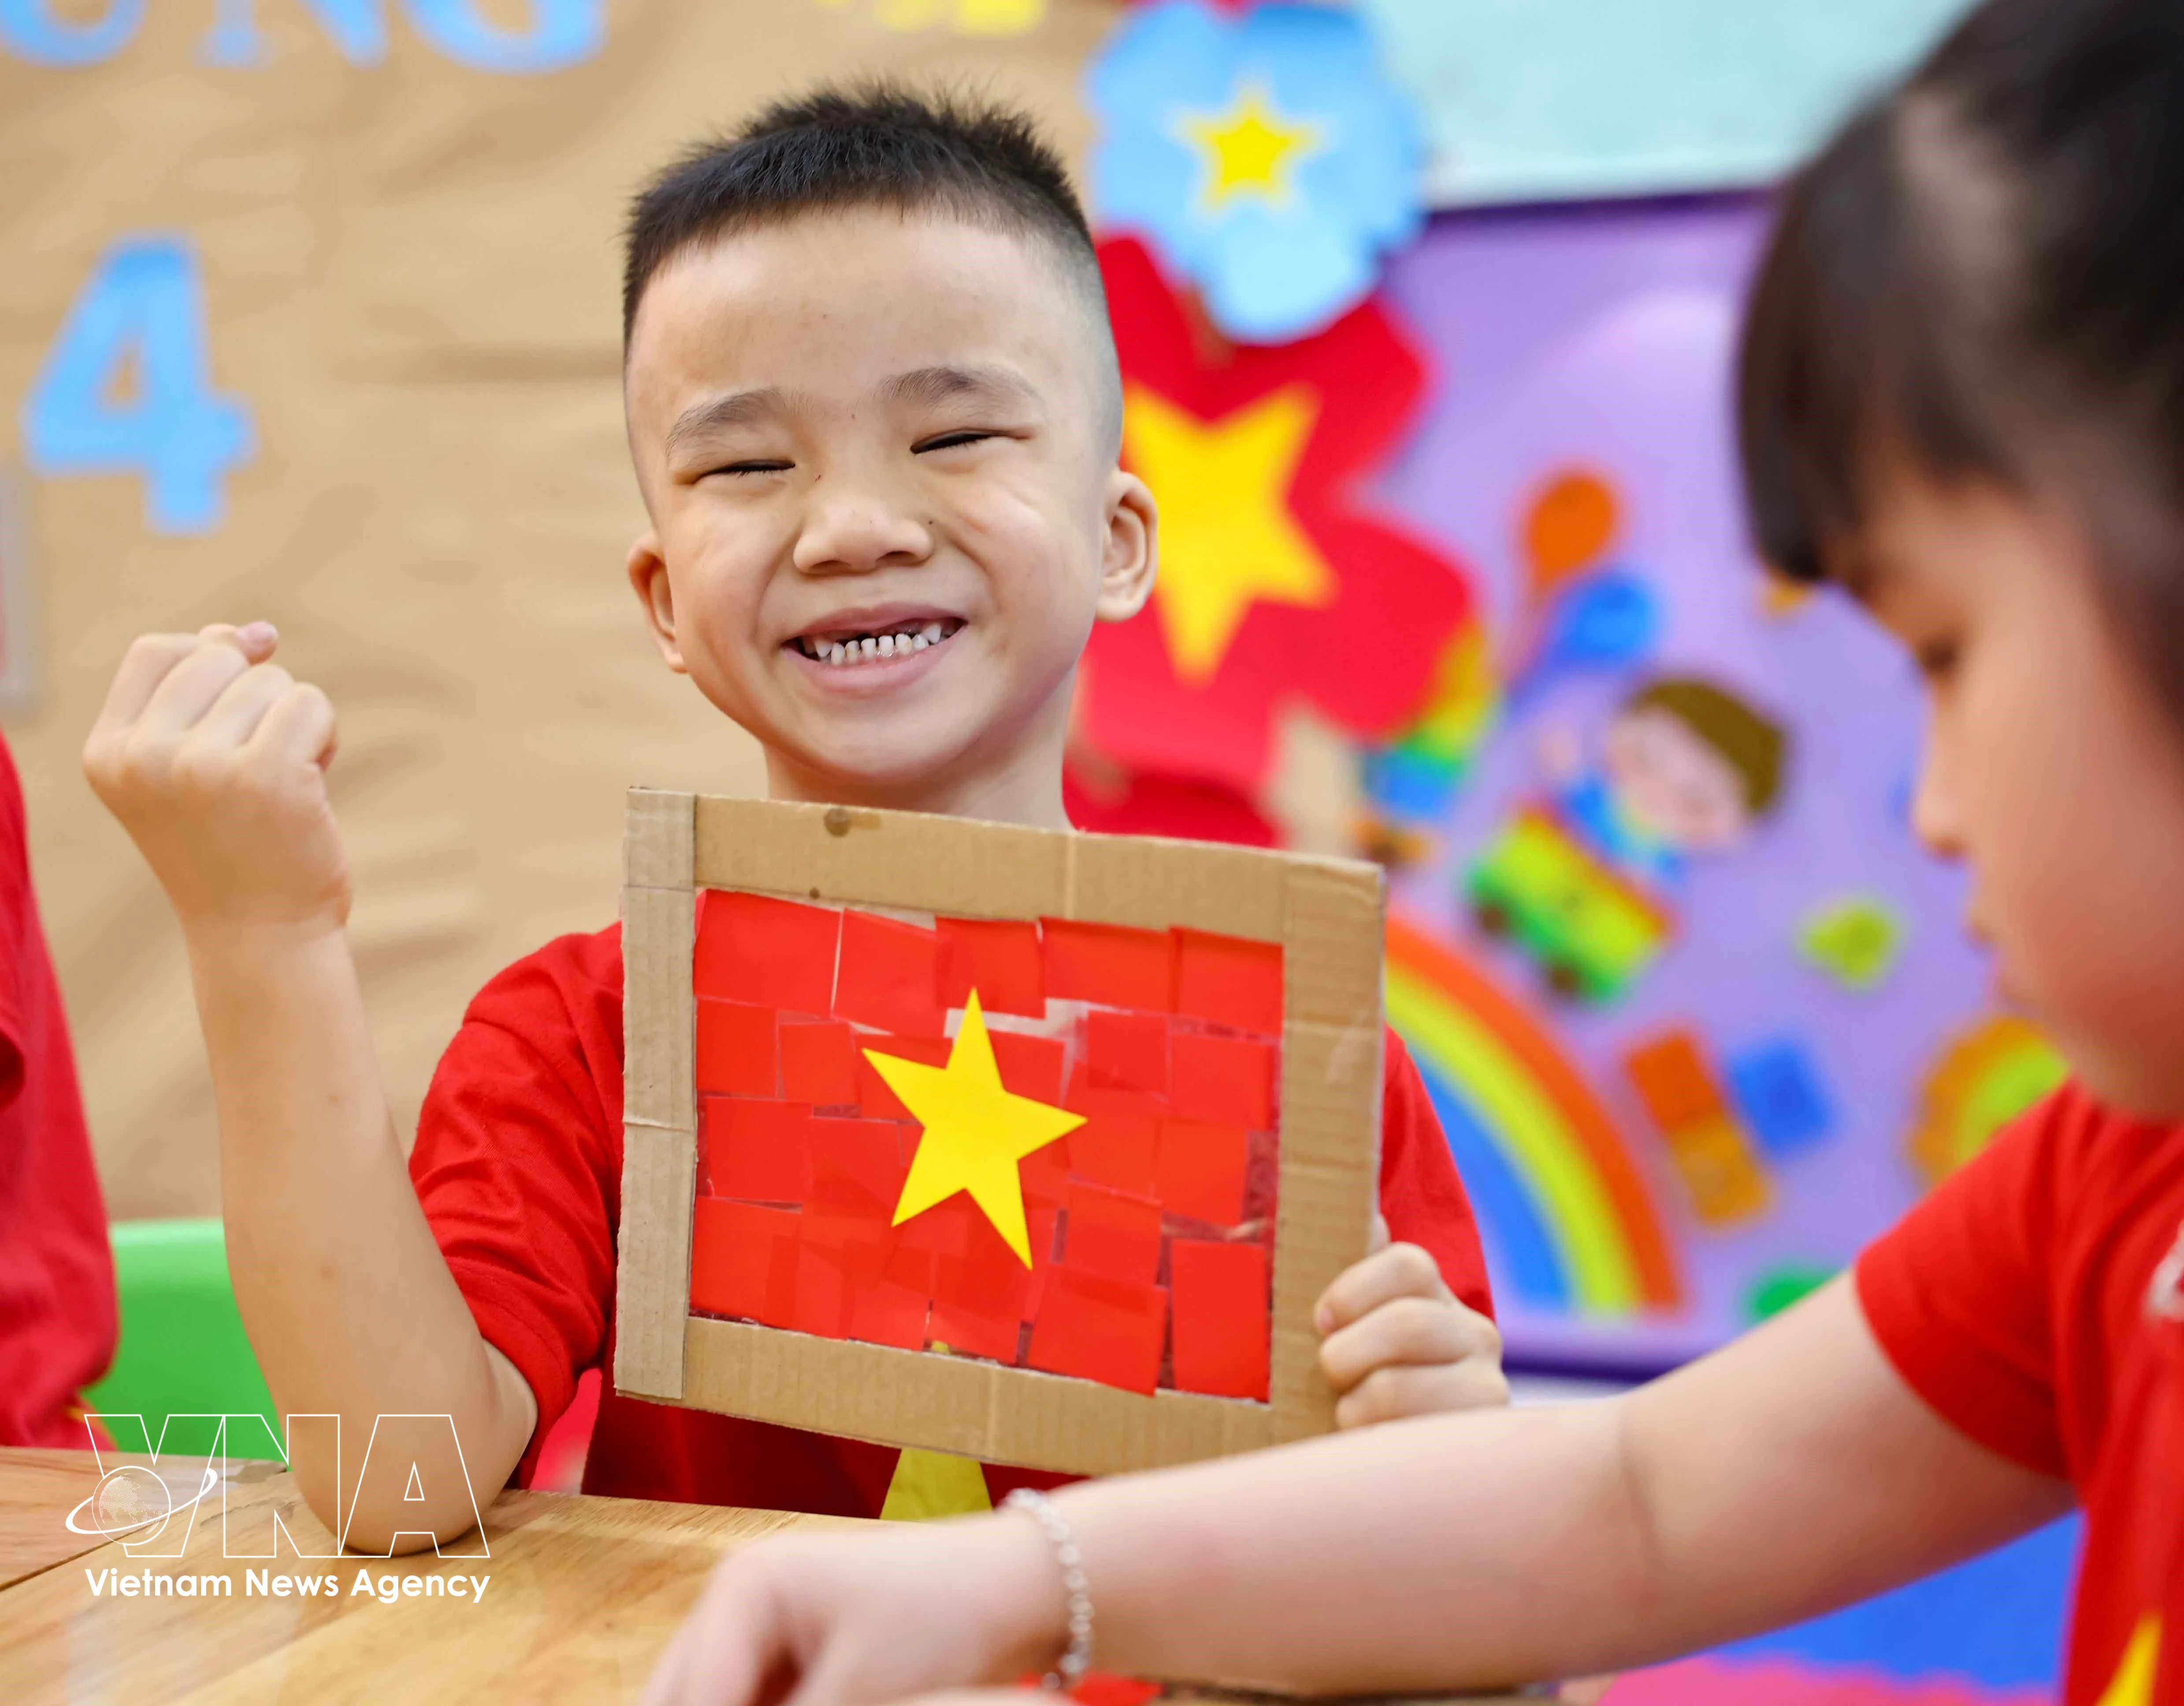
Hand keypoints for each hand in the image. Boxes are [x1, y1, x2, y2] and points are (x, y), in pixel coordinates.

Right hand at [83, 623, 349, 938]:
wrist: (261, 932)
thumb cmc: (232, 843)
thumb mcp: (191, 763)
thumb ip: (205, 691)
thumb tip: (255, 631)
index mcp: (108, 752)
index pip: (159, 649)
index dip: (209, 654)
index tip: (237, 698)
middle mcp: (144, 757)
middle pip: (220, 658)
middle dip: (256, 695)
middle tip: (257, 760)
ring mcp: (201, 767)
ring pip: (272, 681)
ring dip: (294, 722)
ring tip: (281, 783)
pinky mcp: (265, 776)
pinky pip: (311, 704)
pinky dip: (324, 735)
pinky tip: (312, 784)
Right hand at [643, 1517, 1058, 1705]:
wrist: (1014, 1588)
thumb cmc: (944, 1619)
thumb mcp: (857, 1695)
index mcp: (741, 1590)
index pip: (690, 1702)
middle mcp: (732, 1604)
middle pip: (676, 1700)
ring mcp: (754, 1631)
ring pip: (705, 1701)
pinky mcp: (783, 1661)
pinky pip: (744, 1704)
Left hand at [1315, 1219, 1507, 1427]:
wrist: (1378, 1463)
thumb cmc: (1346, 1382)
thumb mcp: (1338, 1323)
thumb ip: (1340, 1265)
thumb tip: (1367, 1218)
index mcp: (1433, 1294)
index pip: (1408, 1265)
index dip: (1353, 1290)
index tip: (1321, 1320)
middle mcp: (1473, 1333)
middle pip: (1407, 1324)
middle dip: (1346, 1354)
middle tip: (1331, 1376)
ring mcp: (1485, 1388)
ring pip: (1397, 1387)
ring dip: (1353, 1406)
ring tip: (1350, 1416)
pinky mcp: (1476, 1442)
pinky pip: (1407, 1440)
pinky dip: (1372, 1442)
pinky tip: (1373, 1444)